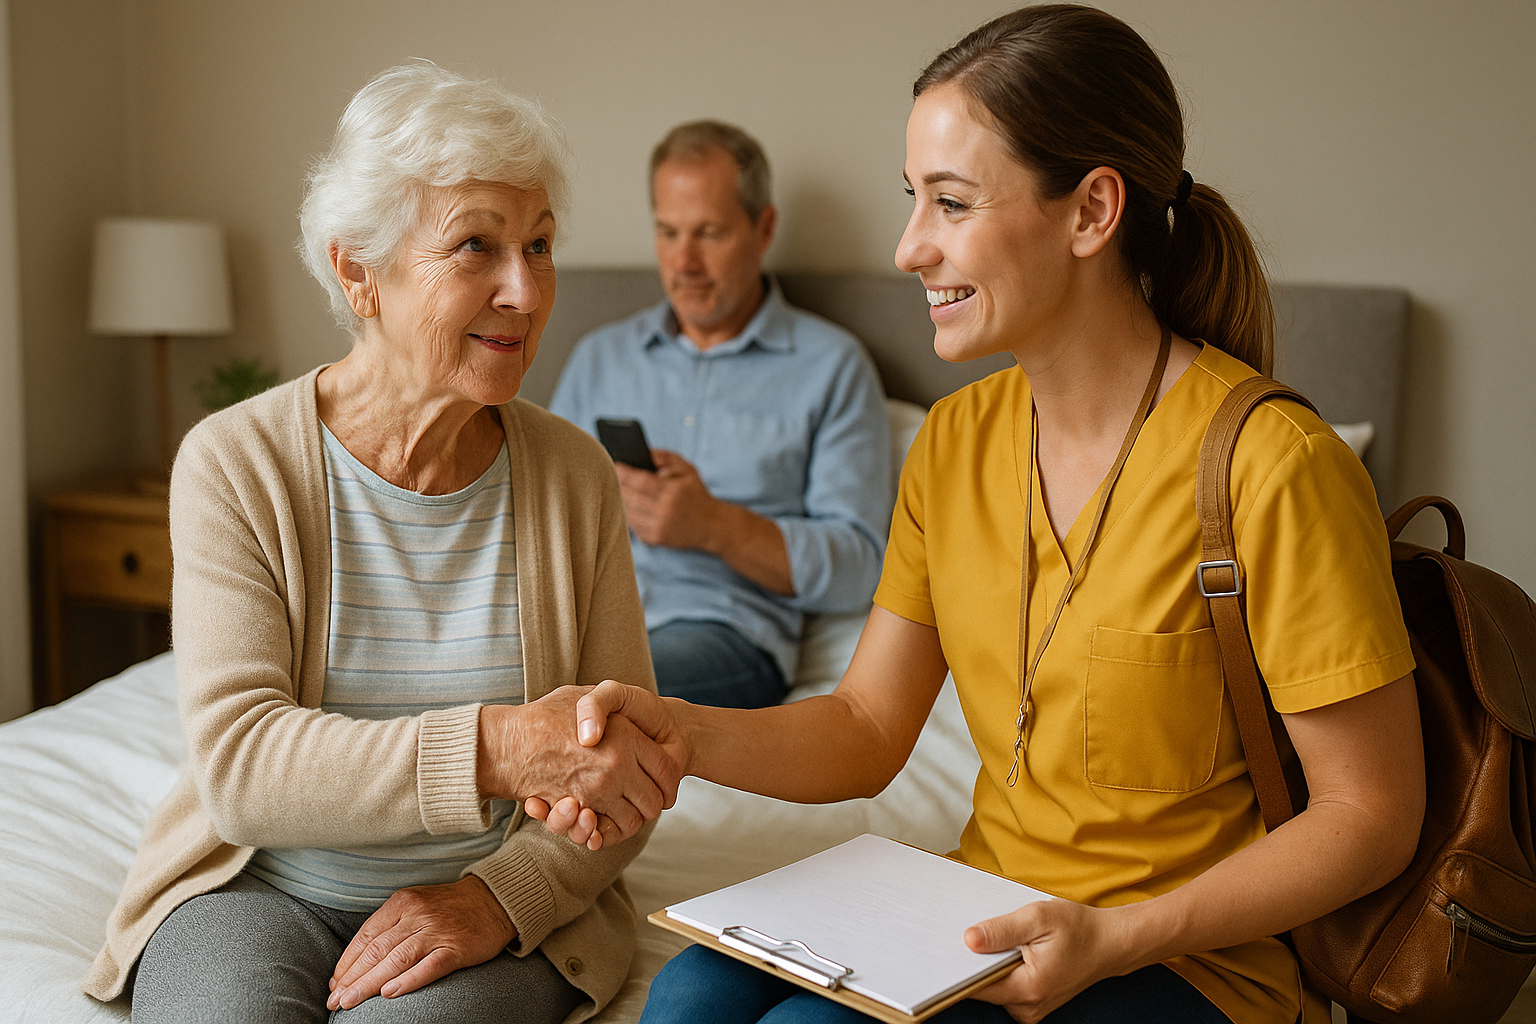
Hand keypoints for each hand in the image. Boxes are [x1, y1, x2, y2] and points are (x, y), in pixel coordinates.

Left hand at [327, 875, 512, 1010]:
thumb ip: (390, 926)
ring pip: (396, 960)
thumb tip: (357, 960)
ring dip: (369, 984)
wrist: (495, 899)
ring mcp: (437, 932)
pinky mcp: (456, 948)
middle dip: (351, 978)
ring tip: (350, 1002)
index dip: (347, 962)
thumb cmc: (451, 906)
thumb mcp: (416, 904)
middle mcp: (417, 915)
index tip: (334, 982)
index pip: (367, 935)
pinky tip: (389, 994)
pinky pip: (428, 967)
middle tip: (334, 1000)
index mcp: (403, 902)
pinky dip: (407, 981)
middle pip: (376, 950)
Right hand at [479, 686, 681, 842]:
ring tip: (615, 809)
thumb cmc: (546, 716)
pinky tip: (594, 822)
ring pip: (631, 822)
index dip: (666, 781)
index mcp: (627, 736)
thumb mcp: (583, 696)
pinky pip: (603, 833)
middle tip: (637, 800)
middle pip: (654, 802)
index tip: (657, 783)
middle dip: (647, 806)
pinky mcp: (577, 810)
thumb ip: (609, 706)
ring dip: (625, 822)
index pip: (667, 770)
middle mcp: (617, 764)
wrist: (508, 742)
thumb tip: (628, 713)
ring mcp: (598, 790)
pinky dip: (601, 834)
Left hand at [615, 450, 720, 550]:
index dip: (625, 473)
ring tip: (615, 489)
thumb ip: (666, 457)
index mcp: (673, 491)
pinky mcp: (656, 539)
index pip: (642, 481)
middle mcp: (665, 510)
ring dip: (620, 501)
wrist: (712, 525)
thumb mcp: (688, 470)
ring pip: (629, 512)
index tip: (615, 465)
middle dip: (619, 486)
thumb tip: (644, 452)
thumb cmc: (696, 493)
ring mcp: (659, 527)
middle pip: (631, 497)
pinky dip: (628, 515)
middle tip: (610, 476)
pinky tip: (626, 506)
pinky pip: (633, 526)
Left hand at [965, 899, 1127, 1022]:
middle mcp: (1027, 1007)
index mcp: (1027, 988)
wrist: (1109, 943)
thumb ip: (1001, 930)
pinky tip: (1014, 949)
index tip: (949, 947)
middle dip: (977, 961)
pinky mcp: (1033, 1003)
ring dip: (992, 964)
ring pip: (994, 987)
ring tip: (1008, 939)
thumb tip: (969, 939)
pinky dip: (1004, 968)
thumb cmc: (1079, 929)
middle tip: (981, 933)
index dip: (960, 966)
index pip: (976, 986)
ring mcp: (1031, 1008)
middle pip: (983, 987)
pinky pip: (1006, 987)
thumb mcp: (1038, 918)